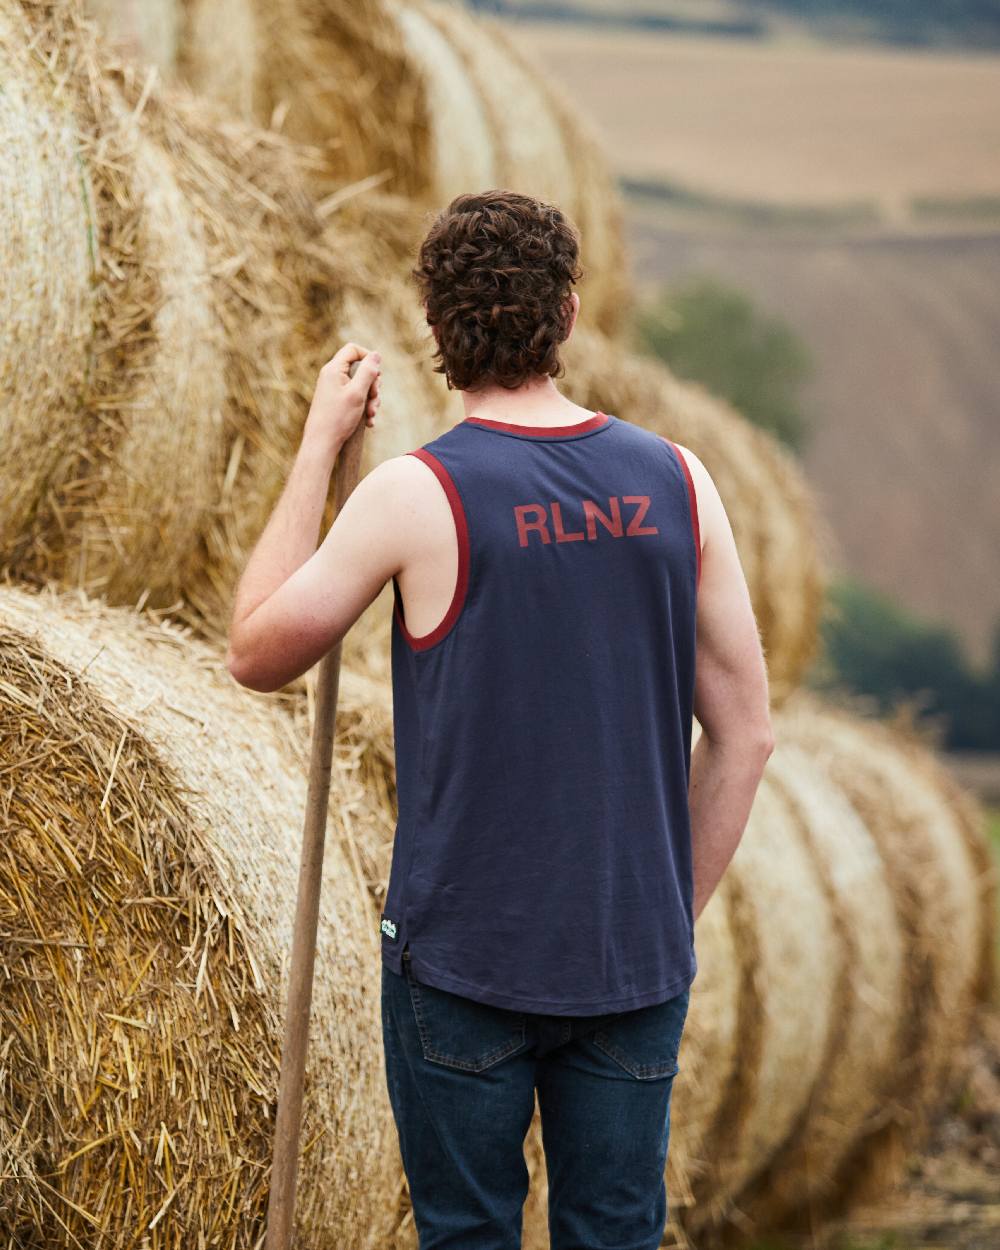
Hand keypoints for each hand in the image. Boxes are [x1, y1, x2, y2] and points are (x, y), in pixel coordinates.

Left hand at [303, 342, 381, 459]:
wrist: (321, 443)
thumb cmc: (337, 418)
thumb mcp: (357, 393)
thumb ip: (368, 372)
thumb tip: (376, 355)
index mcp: (334, 369)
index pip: (353, 349)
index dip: (368, 357)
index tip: (377, 374)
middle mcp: (332, 376)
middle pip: (360, 369)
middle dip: (373, 385)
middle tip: (374, 399)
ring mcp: (334, 389)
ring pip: (360, 386)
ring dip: (371, 400)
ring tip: (371, 415)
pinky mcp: (337, 402)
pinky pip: (355, 398)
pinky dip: (364, 408)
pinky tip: (368, 422)